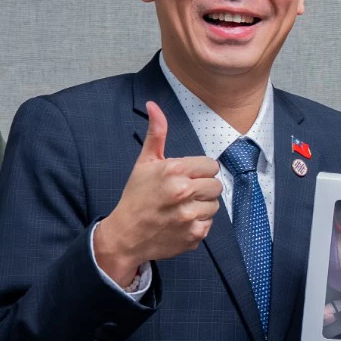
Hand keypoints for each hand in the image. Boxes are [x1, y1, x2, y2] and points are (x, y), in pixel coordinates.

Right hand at [95, 103, 223, 284]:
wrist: (125, 235)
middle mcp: (184, 192)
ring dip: (202, 206)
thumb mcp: (144, 163)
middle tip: (183, 194)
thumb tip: (153, 105)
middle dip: (202, 188)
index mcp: (174, 171)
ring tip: (182, 208)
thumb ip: (157, 134)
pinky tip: (181, 222)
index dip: (199, 172)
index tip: (186, 177)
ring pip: (215, 206)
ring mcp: (190, 216)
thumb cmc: (135, 197)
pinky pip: (209, 224)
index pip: (210, 166)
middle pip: (216, 185)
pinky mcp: (194, 235)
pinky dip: (198, 224)